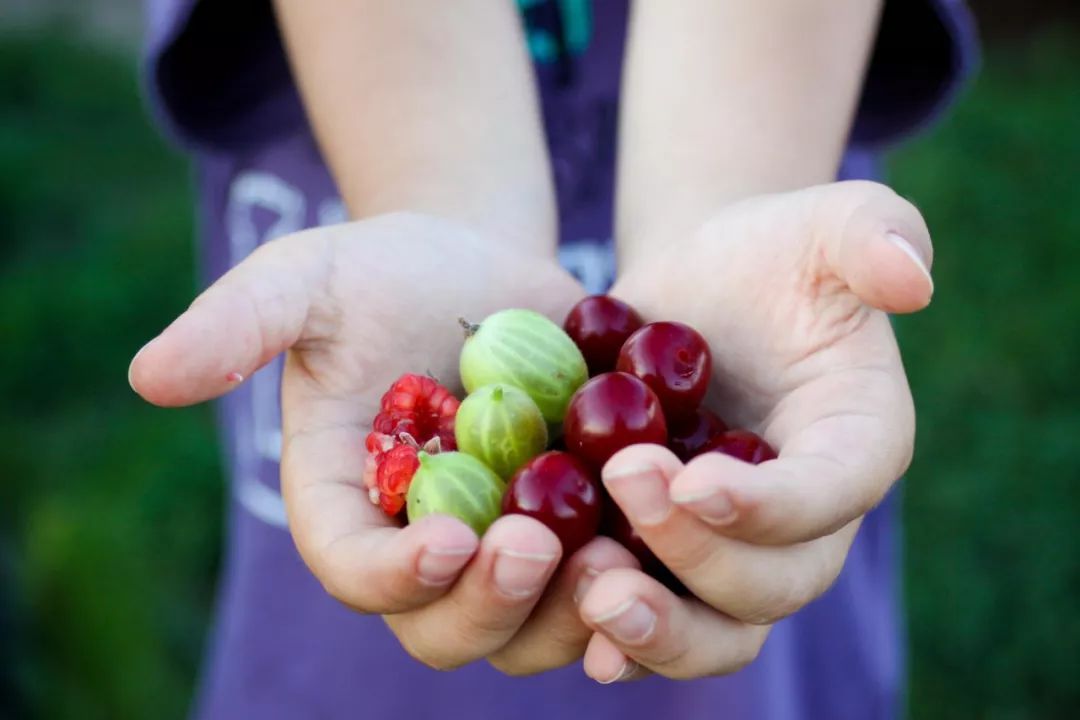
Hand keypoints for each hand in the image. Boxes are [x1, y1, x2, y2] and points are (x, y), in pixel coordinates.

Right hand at [128, 212, 638, 673]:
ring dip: (571, 613)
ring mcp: (503, 550)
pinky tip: (670, 554)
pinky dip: (633, 589)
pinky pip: (603, 591)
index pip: (355, 570)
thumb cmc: (383, 272)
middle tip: (538, 546)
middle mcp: (423, 548)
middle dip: (490, 605)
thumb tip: (149, 376)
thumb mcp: (311, 278)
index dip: (395, 575)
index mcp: (350, 507)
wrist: (484, 266)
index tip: (450, 538)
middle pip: (446, 626)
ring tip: (612, 555)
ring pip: (531, 631)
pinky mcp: (576, 532)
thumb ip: (242, 323)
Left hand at [576, 181, 933, 681]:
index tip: (693, 480)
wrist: (697, 291)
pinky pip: (659, 619)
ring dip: (660, 628)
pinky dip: (620, 636)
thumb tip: (910, 277)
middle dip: (700, 557)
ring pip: (720, 628)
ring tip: (590, 591)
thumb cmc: (768, 254)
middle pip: (772, 583)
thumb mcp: (822, 221)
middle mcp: (808, 519)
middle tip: (626, 492)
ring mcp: (738, 548)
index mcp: (858, 444)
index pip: (830, 495)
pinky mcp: (673, 554)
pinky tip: (571, 621)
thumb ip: (875, 232)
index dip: (769, 505)